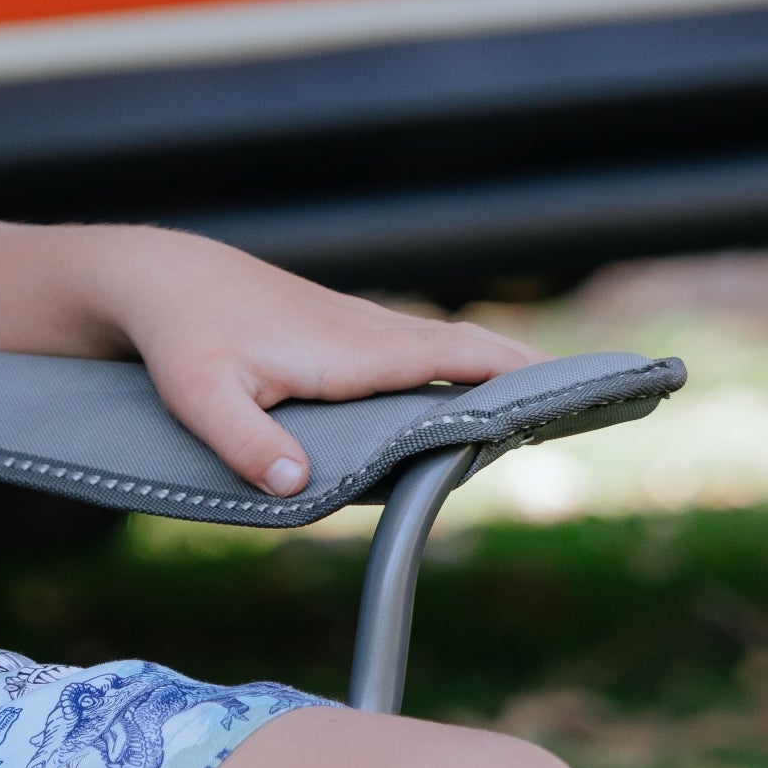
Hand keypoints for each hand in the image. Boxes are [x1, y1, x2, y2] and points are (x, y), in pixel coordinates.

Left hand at [106, 234, 533, 497]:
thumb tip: (296, 487)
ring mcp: (363, 329)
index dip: (514, 378)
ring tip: (564, 399)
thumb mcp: (198, 397)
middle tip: (605, 396)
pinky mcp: (348, 335)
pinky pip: (423, 350)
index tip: (573, 393)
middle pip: (471, 351)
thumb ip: (244, 443)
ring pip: (450, 348)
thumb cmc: (182, 339)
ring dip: (506, 368)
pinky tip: (479, 393)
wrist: (162, 280)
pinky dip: (464, 366)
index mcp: (354, 351)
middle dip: (536, 372)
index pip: (454, 361)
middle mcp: (371, 334)